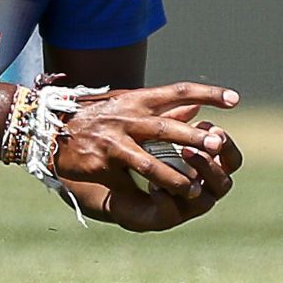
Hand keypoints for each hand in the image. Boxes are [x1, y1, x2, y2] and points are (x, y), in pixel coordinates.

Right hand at [51, 83, 240, 228]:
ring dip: (180, 169)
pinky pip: (137, 170)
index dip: (207, 92)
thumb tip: (196, 107)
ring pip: (155, 153)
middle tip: (218, 143)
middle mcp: (128, 114)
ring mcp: (115, 136)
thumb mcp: (126, 105)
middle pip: (168, 125)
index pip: (177, 91)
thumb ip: (160, 108)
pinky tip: (172, 191)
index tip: (234, 99)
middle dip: (195, 135)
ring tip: (199, 185)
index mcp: (136, 99)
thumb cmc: (92, 118)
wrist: (47, 128)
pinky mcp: (104, 156)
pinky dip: (159, 180)